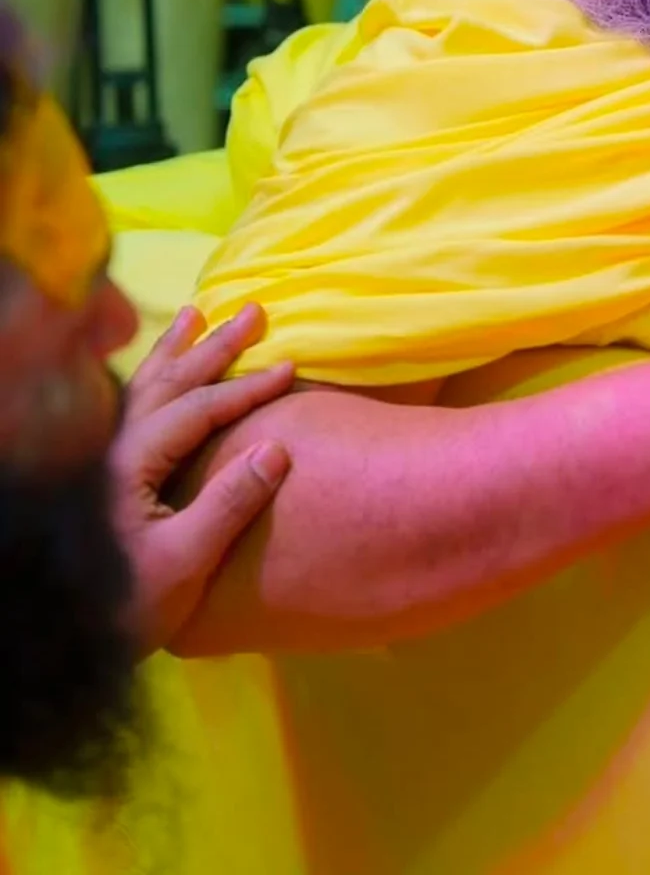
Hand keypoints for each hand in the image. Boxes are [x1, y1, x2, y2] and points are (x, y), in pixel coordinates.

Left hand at [110, 304, 293, 655]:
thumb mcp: (183, 562)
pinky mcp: (97, 473)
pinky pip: (126, 406)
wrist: (58, 639)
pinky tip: (153, 375)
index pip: (199, 409)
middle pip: (168, 382)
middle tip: (253, 311)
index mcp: (129, 462)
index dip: (246, 387)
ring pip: (141, 388)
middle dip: (213, 347)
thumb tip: (277, 448)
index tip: (290, 366)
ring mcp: (99, 458)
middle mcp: (110, 448)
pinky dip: (148, 379)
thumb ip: (228, 503)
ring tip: (195, 316)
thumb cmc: (122, 605)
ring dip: (174, 352)